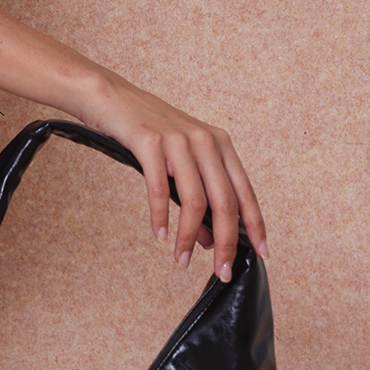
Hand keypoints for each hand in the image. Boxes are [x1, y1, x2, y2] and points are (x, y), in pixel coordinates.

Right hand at [79, 74, 268, 280]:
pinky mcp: (150, 142)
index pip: (245, 192)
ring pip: (195, 201)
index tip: (260, 253)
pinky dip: (161, 218)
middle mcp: (204, 140)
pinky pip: (160, 190)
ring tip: (182, 260)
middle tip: (221, 272)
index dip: (255, 225)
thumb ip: (200, 194)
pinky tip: (159, 235)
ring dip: (189, 237)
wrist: (109, 96)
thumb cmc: (146, 130)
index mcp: (219, 143)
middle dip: (226, 243)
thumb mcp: (181, 160)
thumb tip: (213, 240)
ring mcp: (178, 140)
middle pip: (224, 202)